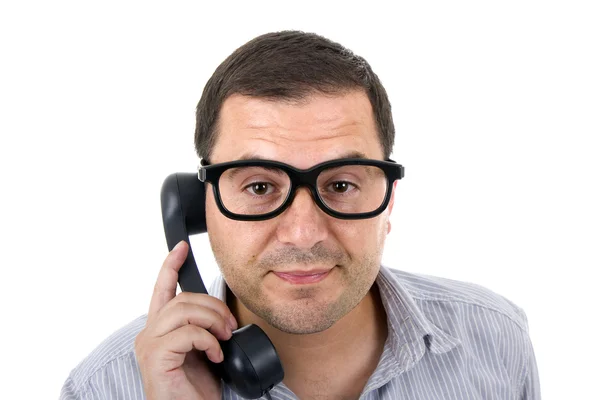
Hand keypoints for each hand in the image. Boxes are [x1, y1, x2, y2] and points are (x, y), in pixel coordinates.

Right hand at [134, 241, 237, 399]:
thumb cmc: (194, 390)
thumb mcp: (202, 351)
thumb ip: (201, 329)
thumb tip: (221, 314)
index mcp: (159, 330)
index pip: (162, 290)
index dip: (170, 266)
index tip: (181, 248)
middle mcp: (148, 335)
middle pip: (182, 298)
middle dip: (213, 306)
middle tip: (229, 326)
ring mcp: (149, 346)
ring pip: (183, 310)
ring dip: (213, 321)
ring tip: (223, 338)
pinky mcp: (155, 358)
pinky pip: (187, 333)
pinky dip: (208, 341)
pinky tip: (215, 354)